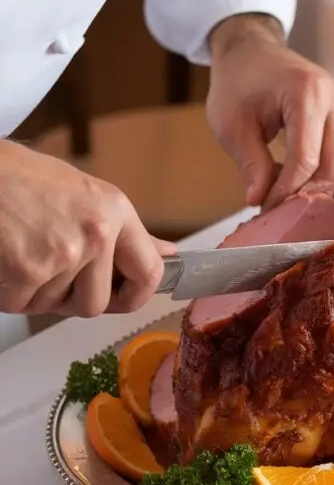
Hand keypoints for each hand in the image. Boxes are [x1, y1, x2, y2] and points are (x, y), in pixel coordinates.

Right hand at [0, 141, 174, 316]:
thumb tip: (166, 253)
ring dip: (34, 291)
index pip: (149, 273)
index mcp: (115, 212)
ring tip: (22, 250)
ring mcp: (63, 254)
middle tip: (48, 269)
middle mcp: (96, 233)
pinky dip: (8, 290)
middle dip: (69, 298)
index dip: (133, 296)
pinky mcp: (28, 270)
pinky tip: (5, 257)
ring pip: (53, 306)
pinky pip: (21, 304)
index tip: (120, 297)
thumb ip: (124, 232)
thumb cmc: (19, 179)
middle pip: (95, 304)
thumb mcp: (84, 195)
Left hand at [207, 14, 333, 209]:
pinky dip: (315, 171)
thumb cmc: (236, 82)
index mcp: (307, 93)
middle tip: (278, 214)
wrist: (248, 49)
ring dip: (312, 185)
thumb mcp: (232, 127)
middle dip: (305, 194)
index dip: (287, 192)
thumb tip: (261, 202)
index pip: (306, 159)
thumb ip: (252, 165)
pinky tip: (291, 179)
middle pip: (333, 165)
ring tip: (281, 197)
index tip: (266, 211)